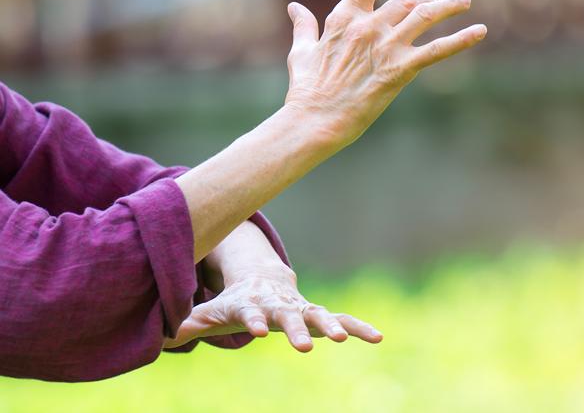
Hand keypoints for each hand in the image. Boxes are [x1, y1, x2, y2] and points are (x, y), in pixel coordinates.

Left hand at [165, 221, 381, 351]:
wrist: (263, 279)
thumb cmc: (235, 301)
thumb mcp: (212, 312)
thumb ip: (192, 323)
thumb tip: (161, 337)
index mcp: (253, 304)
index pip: (252, 314)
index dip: (254, 322)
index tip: (259, 332)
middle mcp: (280, 305)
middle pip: (289, 318)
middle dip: (297, 330)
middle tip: (304, 347)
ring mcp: (301, 308)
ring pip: (320, 316)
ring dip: (332, 327)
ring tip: (345, 339)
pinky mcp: (318, 314)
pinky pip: (341, 320)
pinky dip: (359, 327)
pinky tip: (379, 337)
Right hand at [285, 0, 486, 146]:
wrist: (314, 120)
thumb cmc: (306, 90)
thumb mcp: (302, 52)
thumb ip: (304, 27)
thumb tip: (294, 7)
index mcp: (344, 18)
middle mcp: (368, 26)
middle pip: (406, 0)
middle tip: (434, 3)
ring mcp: (385, 47)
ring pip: (425, 16)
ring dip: (448, 6)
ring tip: (464, 1)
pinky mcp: (399, 70)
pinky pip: (437, 50)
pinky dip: (461, 40)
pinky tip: (480, 31)